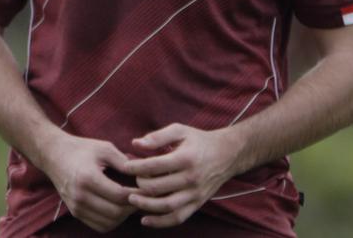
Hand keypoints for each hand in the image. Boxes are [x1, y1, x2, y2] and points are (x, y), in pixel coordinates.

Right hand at [38, 132, 136, 232]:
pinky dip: (112, 221)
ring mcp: (76, 206)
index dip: (137, 194)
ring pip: (109, 223)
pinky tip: (117, 209)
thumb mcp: (104, 148)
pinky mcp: (75, 212)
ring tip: (130, 203)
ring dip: (124, 216)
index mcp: (88, 178)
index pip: (120, 195)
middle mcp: (80, 196)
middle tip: (142, 197)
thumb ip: (124, 162)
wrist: (53, 154)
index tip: (146, 188)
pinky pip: (99, 226)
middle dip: (133, 206)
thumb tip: (145, 174)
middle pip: (116, 212)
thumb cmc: (80, 148)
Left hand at [123, 123, 240, 227]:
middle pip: (158, 187)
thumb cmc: (199, 140)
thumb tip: (135, 144)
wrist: (227, 154)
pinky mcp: (197, 204)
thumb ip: (157, 137)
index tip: (125, 166)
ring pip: (166, 206)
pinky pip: (178, 217)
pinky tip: (145, 219)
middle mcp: (191, 178)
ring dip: (145, 205)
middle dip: (139, 184)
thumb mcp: (180, 131)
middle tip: (132, 179)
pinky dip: (160, 222)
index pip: (154, 166)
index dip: (135, 167)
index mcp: (185, 158)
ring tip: (131, 199)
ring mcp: (195, 194)